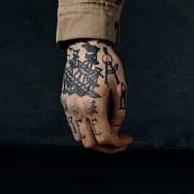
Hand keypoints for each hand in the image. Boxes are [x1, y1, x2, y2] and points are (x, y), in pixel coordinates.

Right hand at [60, 39, 133, 153]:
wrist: (85, 47)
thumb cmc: (107, 65)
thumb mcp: (120, 87)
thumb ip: (119, 112)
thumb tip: (115, 129)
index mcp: (94, 105)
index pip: (104, 138)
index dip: (118, 143)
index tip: (128, 139)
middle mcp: (78, 110)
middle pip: (90, 144)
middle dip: (107, 146)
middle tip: (120, 140)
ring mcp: (69, 107)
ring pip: (79, 138)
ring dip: (94, 140)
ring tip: (108, 132)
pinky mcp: (65, 102)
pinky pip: (73, 126)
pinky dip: (85, 131)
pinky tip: (97, 122)